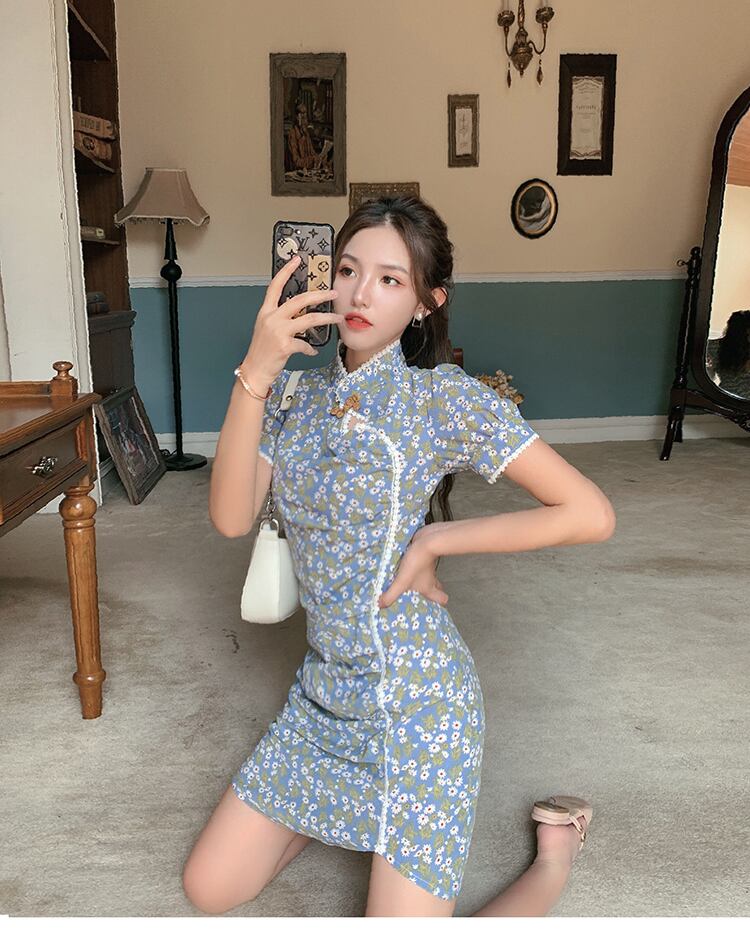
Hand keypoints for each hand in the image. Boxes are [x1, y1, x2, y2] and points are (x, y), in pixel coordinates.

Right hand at [241, 254, 344, 384]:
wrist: (254, 370)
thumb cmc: (262, 351)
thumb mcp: (267, 328)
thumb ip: (280, 317)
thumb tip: (300, 311)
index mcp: (266, 311)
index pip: (275, 286)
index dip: (286, 271)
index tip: (297, 260)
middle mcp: (271, 318)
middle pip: (300, 300)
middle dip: (320, 295)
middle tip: (333, 292)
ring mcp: (278, 331)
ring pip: (309, 319)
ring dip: (327, 318)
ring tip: (338, 318)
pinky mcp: (284, 345)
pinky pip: (305, 344)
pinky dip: (311, 349)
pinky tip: (312, 351)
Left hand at [378, 524, 448, 608]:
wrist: (425, 540)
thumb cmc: (417, 562)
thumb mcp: (402, 581)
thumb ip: (391, 594)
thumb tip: (380, 605)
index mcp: (428, 587)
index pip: (442, 599)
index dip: (438, 603)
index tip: (430, 606)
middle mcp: (430, 578)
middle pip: (436, 587)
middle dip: (429, 590)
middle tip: (417, 593)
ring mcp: (427, 566)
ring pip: (427, 575)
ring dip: (419, 577)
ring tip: (405, 580)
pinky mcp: (422, 555)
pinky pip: (419, 563)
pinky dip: (413, 565)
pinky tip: (402, 565)